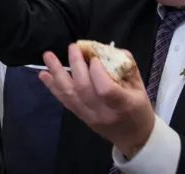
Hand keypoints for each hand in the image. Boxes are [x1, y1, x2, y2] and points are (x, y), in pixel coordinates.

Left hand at [39, 44, 154, 158]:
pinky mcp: (80, 117)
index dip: (97, 71)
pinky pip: (65, 101)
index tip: (95, 56)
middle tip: (72, 47)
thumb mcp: (140, 86)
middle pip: (84, 89)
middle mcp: (103, 112)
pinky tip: (44, 75)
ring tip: (48, 56)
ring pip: (69, 95)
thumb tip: (111, 49)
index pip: (105, 89)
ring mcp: (89, 116)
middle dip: (76, 64)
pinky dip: (53, 86)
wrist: (133, 137)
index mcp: (123, 104)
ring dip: (57, 74)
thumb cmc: (139, 109)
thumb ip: (127, 66)